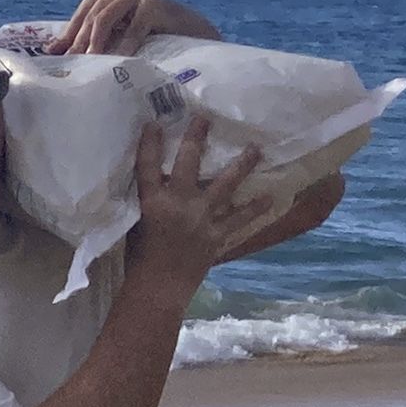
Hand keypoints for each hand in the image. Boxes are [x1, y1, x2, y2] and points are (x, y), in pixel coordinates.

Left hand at [54, 0, 216, 58]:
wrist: (187, 28)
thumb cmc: (146, 31)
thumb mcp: (113, 30)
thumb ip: (86, 35)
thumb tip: (50, 50)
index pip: (79, 16)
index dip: (66, 37)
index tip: (55, 58)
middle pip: (90, 19)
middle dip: (79, 43)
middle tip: (72, 65)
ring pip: (104, 20)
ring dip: (95, 44)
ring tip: (90, 63)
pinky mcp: (153, 4)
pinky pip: (133, 28)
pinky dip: (124, 45)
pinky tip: (120, 59)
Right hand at [126, 115, 279, 288]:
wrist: (158, 288)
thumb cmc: (140, 259)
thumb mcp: (135, 226)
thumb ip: (149, 204)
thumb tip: (160, 184)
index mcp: (151, 202)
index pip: (147, 166)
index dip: (149, 143)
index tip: (154, 123)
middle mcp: (178, 204)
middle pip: (188, 163)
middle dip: (197, 139)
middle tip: (206, 118)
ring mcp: (200, 218)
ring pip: (224, 185)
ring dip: (241, 165)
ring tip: (255, 149)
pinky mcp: (217, 235)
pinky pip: (240, 218)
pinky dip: (255, 208)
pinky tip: (270, 197)